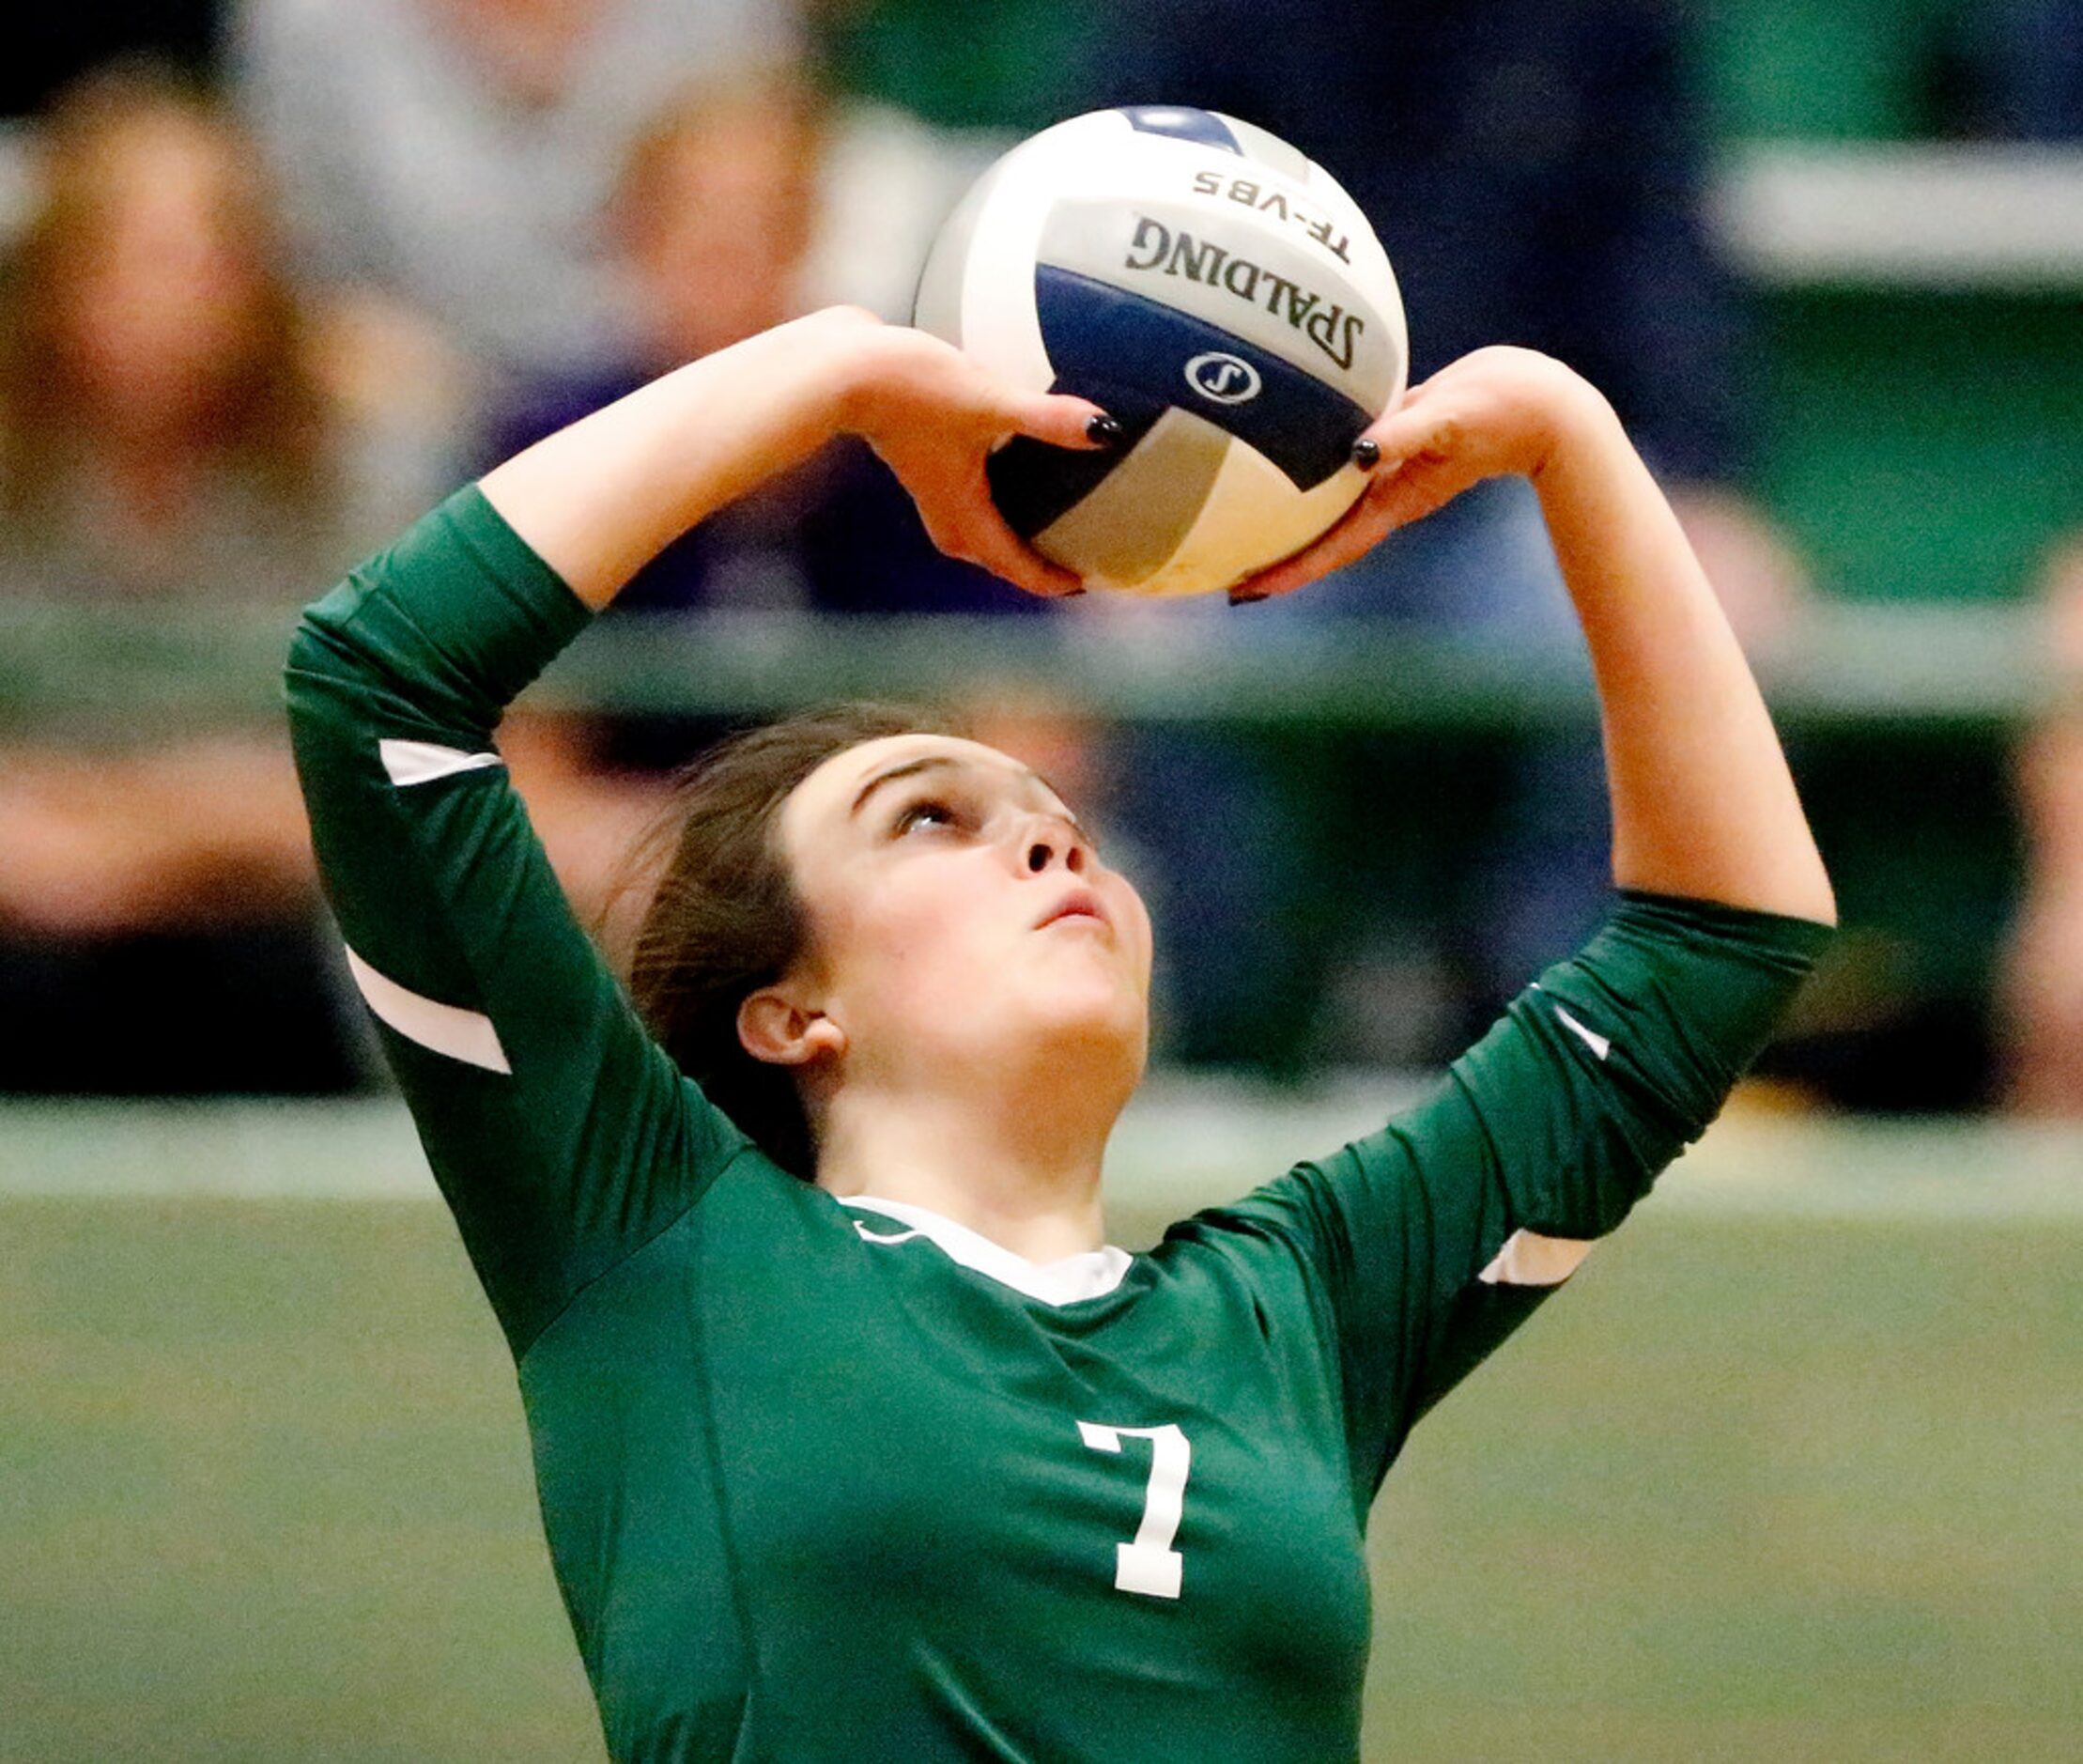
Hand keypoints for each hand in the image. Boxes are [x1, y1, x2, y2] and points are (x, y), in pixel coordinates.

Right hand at [839, 324, 1109, 596]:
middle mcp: (944, 508)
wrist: (841, 366)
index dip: (1051, 579)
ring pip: (970, 531)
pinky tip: (1000, 470)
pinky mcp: (920, 458)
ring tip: (1039, 527)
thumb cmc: (910, 388)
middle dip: (1027, 568)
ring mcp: (928, 485)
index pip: (1013, 564)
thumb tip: (1106, 431)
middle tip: (1068, 565)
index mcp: (963, 510)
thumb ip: (1047, 419)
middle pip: (990, 557)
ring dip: (1002, 538)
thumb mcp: (988, 401)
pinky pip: (960, 497)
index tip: (1086, 584)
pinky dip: (986, 501)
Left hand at [1232, 345, 1608, 601]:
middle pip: (1320, 538)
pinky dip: (1311, 475)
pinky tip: (1283, 463)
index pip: (1330, 545)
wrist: (1542, 404)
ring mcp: (1389, 474)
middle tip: (1222, 578)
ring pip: (1328, 509)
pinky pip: (1342, 468)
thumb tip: (1360, 451)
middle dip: (1276, 560)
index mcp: (1392, 499)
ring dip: (1288, 523)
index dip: (1289, 570)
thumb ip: (1405, 433)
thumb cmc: (1503, 408)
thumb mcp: (1448, 417)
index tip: (1247, 591)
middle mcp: (1384, 494)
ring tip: (1237, 531)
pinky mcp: (1394, 446)